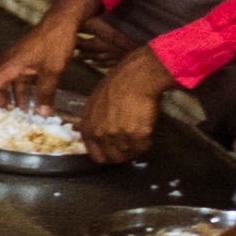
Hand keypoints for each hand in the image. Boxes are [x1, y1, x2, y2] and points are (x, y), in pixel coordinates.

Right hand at [0, 11, 81, 111]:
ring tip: (13, 114)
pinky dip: (19, 92)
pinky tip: (29, 103)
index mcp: (8, 66)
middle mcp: (6, 63)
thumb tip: (42, 114)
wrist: (62, 23)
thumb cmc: (54, 42)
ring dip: (5, 98)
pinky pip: (16, 79)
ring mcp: (15, 62)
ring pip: (2, 82)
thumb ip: (46, 93)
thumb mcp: (52, 70)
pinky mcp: (24, 61)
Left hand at [72, 45, 168, 161]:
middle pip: (113, 158)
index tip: (114, 151)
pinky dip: (147, 141)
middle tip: (131, 143)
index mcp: (88, 128)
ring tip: (138, 130)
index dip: (107, 155)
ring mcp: (118, 136)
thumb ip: (94, 122)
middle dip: (123, 154)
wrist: (137, 77)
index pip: (95, 155)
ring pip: (130, 153)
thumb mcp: (95, 103)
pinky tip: (146, 127)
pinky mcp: (137, 135)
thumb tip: (97, 133)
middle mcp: (101, 135)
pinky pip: (143, 147)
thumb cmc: (117, 84)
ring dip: (135, 146)